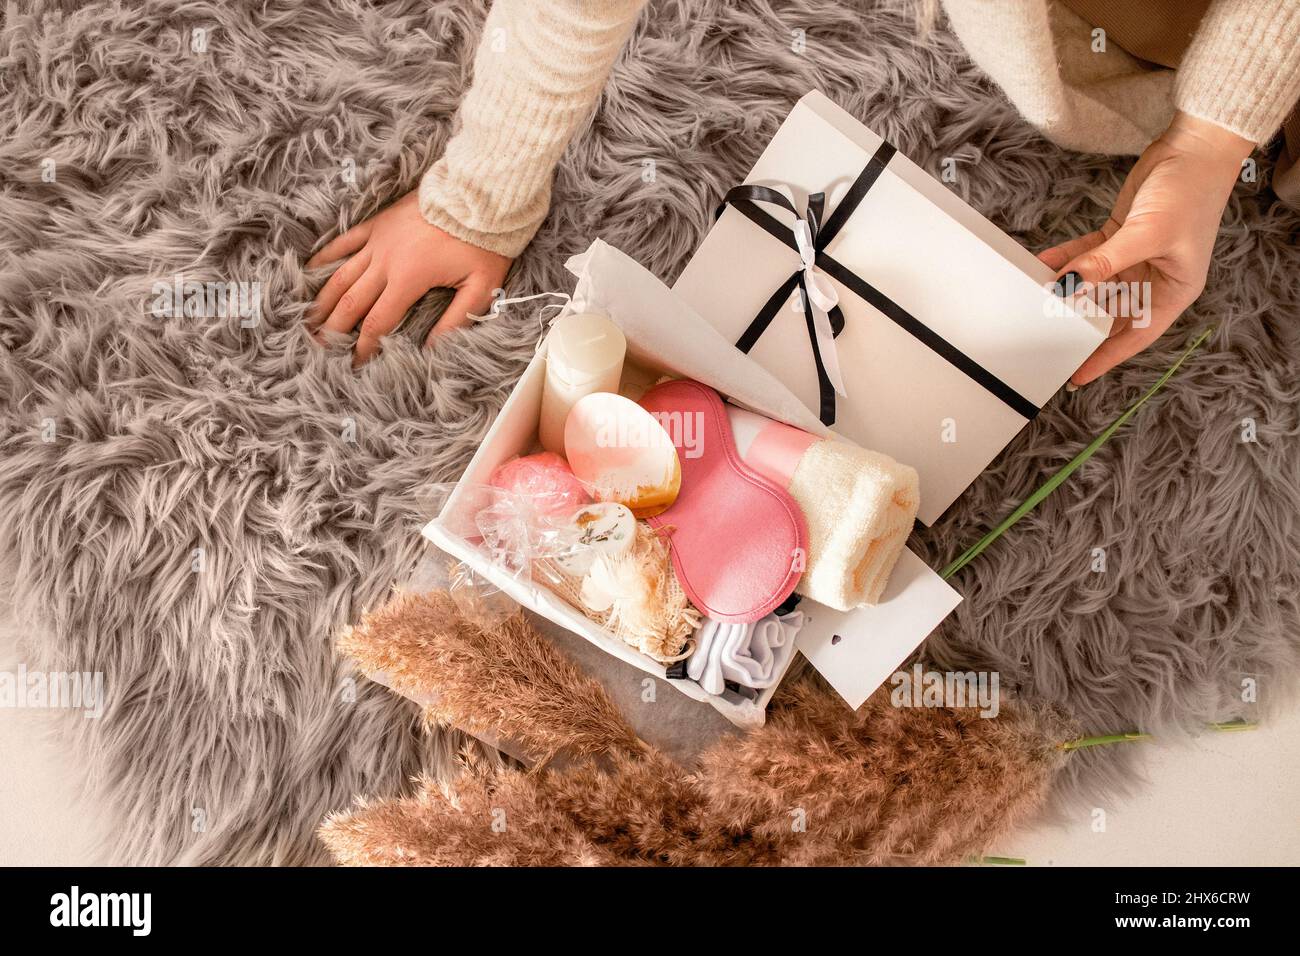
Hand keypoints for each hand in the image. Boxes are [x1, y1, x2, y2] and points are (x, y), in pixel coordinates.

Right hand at [306, 190, 510, 365]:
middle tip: (321, 349)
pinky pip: (345, 241)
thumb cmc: (484, 242)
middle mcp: (386, 261)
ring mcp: (378, 239)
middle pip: (351, 303)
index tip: (355, 364)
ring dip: (323, 301)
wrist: (479, 194)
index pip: (378, 322)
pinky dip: (326, 258)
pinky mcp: (379, 222)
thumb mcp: (480, 287)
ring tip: (310, 321)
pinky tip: (311, 271)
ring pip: (341, 275)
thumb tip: (432, 350)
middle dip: (334, 330)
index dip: (364, 347)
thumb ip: (456, 320)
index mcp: (408, 279)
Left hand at [1039, 111, 1252, 385]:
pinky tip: (1042, 264)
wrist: (1193, 148)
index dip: (1105, 357)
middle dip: (1079, 322)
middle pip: (1110, 312)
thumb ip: (1105, 262)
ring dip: (1067, 287)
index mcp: (1173, 291)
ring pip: (1093, 283)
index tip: (1076, 375)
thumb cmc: (1189, 194)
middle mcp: (1154, 279)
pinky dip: (1066, 259)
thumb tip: (1070, 285)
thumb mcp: (1146, 234)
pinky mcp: (1118, 237)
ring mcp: (1134, 258)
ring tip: (1035, 298)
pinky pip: (1086, 256)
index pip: (1134, 335)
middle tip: (1045, 337)